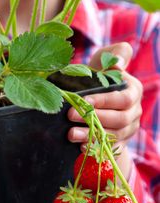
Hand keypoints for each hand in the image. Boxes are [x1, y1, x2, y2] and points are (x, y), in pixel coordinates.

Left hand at [67, 43, 142, 176]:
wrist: (94, 97)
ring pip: (112, 135)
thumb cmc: (98, 75)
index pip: (123, 98)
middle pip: (119, 119)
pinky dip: (93, 147)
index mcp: (133, 91)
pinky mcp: (117, 141)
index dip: (105, 101)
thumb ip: (117, 54)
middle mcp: (133, 111)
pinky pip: (107, 147)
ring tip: (70, 133)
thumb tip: (118, 65)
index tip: (84, 100)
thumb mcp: (106, 59)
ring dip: (90, 135)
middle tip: (70, 115)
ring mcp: (126, 128)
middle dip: (93, 118)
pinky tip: (79, 147)